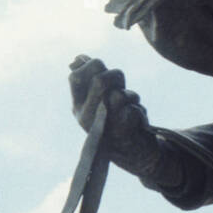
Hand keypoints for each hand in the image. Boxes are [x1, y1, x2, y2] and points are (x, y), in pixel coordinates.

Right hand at [68, 55, 158, 174]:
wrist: (133, 153)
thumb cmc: (117, 120)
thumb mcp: (99, 99)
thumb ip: (90, 78)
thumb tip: (77, 59)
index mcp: (78, 106)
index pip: (75, 77)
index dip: (91, 66)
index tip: (102, 70)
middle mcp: (85, 116)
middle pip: (100, 80)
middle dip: (115, 76)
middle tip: (121, 85)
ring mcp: (102, 124)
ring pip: (118, 94)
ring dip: (129, 95)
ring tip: (129, 106)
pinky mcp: (122, 130)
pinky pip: (133, 106)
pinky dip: (137, 107)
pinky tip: (136, 119)